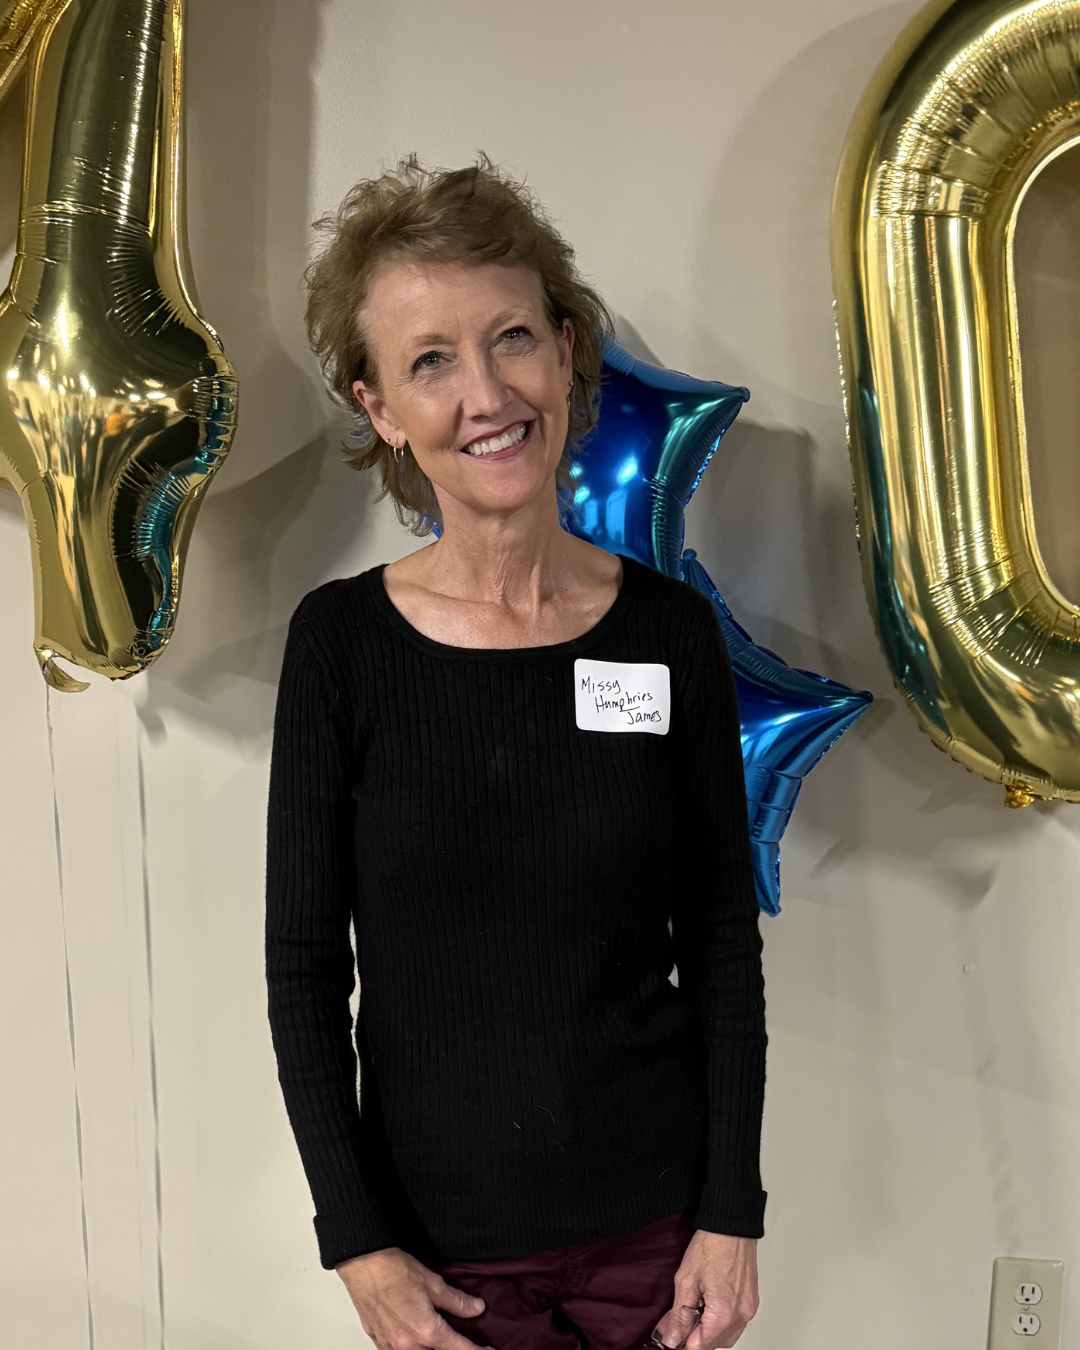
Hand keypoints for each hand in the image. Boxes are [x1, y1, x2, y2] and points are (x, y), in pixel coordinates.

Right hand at [336, 1246, 493, 1349]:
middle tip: (461, 1340)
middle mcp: (408, 1345)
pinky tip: (414, 1338)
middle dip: (450, 1349)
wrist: (363, 1264)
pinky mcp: (377, 1340)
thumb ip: (456, 1300)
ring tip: (437, 1336)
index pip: (459, 1349)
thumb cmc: (394, 1270)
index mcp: (426, 1331)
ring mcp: (390, 1346)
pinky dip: (411, 1347)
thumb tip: (476, 1308)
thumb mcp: (433, 1282)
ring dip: (430, 1348)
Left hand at [651, 1231, 757, 1348]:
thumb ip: (679, 1316)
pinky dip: (721, 1321)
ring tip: (694, 1310)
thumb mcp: (686, 1280)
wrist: (731, 1224)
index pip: (700, 1346)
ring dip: (708, 1331)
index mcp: (724, 1313)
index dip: (682, 1343)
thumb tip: (672, 1339)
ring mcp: (749, 1308)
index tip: (671, 1336)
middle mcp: (741, 1315)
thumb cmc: (712, 1245)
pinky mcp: (752, 1300)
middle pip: (714, 1344)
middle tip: (677, 1322)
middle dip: (695, 1337)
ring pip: (726, 1336)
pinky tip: (708, 1306)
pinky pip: (736, 1323)